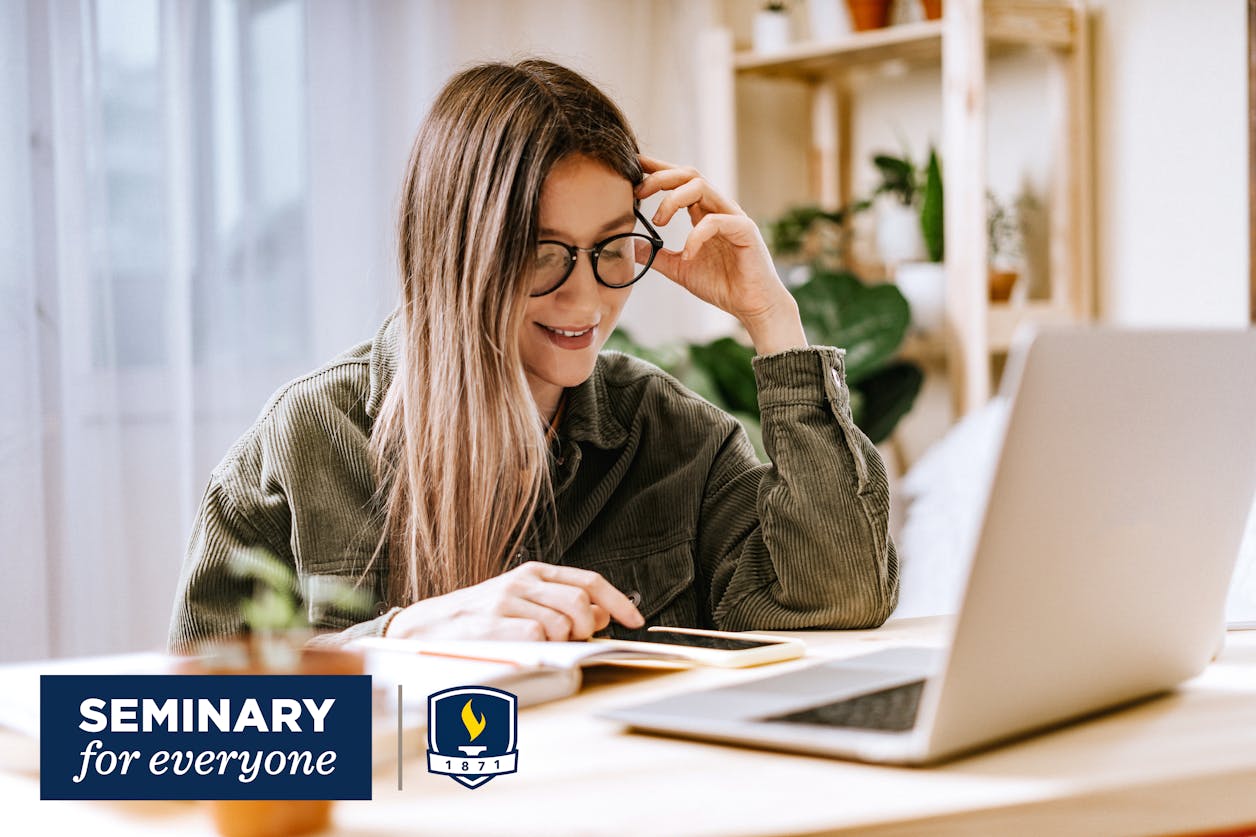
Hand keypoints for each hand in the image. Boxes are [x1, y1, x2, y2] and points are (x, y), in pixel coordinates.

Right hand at [383, 561, 644, 640]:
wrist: (423, 628)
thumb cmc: (477, 619)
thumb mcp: (521, 602)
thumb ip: (561, 604)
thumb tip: (604, 614)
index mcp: (534, 574)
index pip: (588, 582)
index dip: (618, 601)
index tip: (635, 621)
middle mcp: (522, 582)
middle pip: (582, 606)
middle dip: (587, 631)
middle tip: (572, 643)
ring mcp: (506, 603)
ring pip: (562, 626)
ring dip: (560, 645)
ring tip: (538, 648)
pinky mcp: (493, 625)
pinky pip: (537, 639)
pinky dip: (539, 651)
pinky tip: (522, 652)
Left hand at [636, 155, 806, 353]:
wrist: (752, 305)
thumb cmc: (723, 285)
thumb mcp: (679, 269)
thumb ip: (657, 256)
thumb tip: (630, 247)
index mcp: (704, 213)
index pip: (681, 181)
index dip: (659, 169)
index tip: (636, 164)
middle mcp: (719, 209)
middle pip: (689, 175)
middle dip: (661, 177)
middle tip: (639, 192)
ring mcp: (732, 217)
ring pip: (701, 187)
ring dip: (673, 199)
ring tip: (658, 222)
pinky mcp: (744, 230)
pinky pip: (715, 221)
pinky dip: (695, 236)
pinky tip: (687, 255)